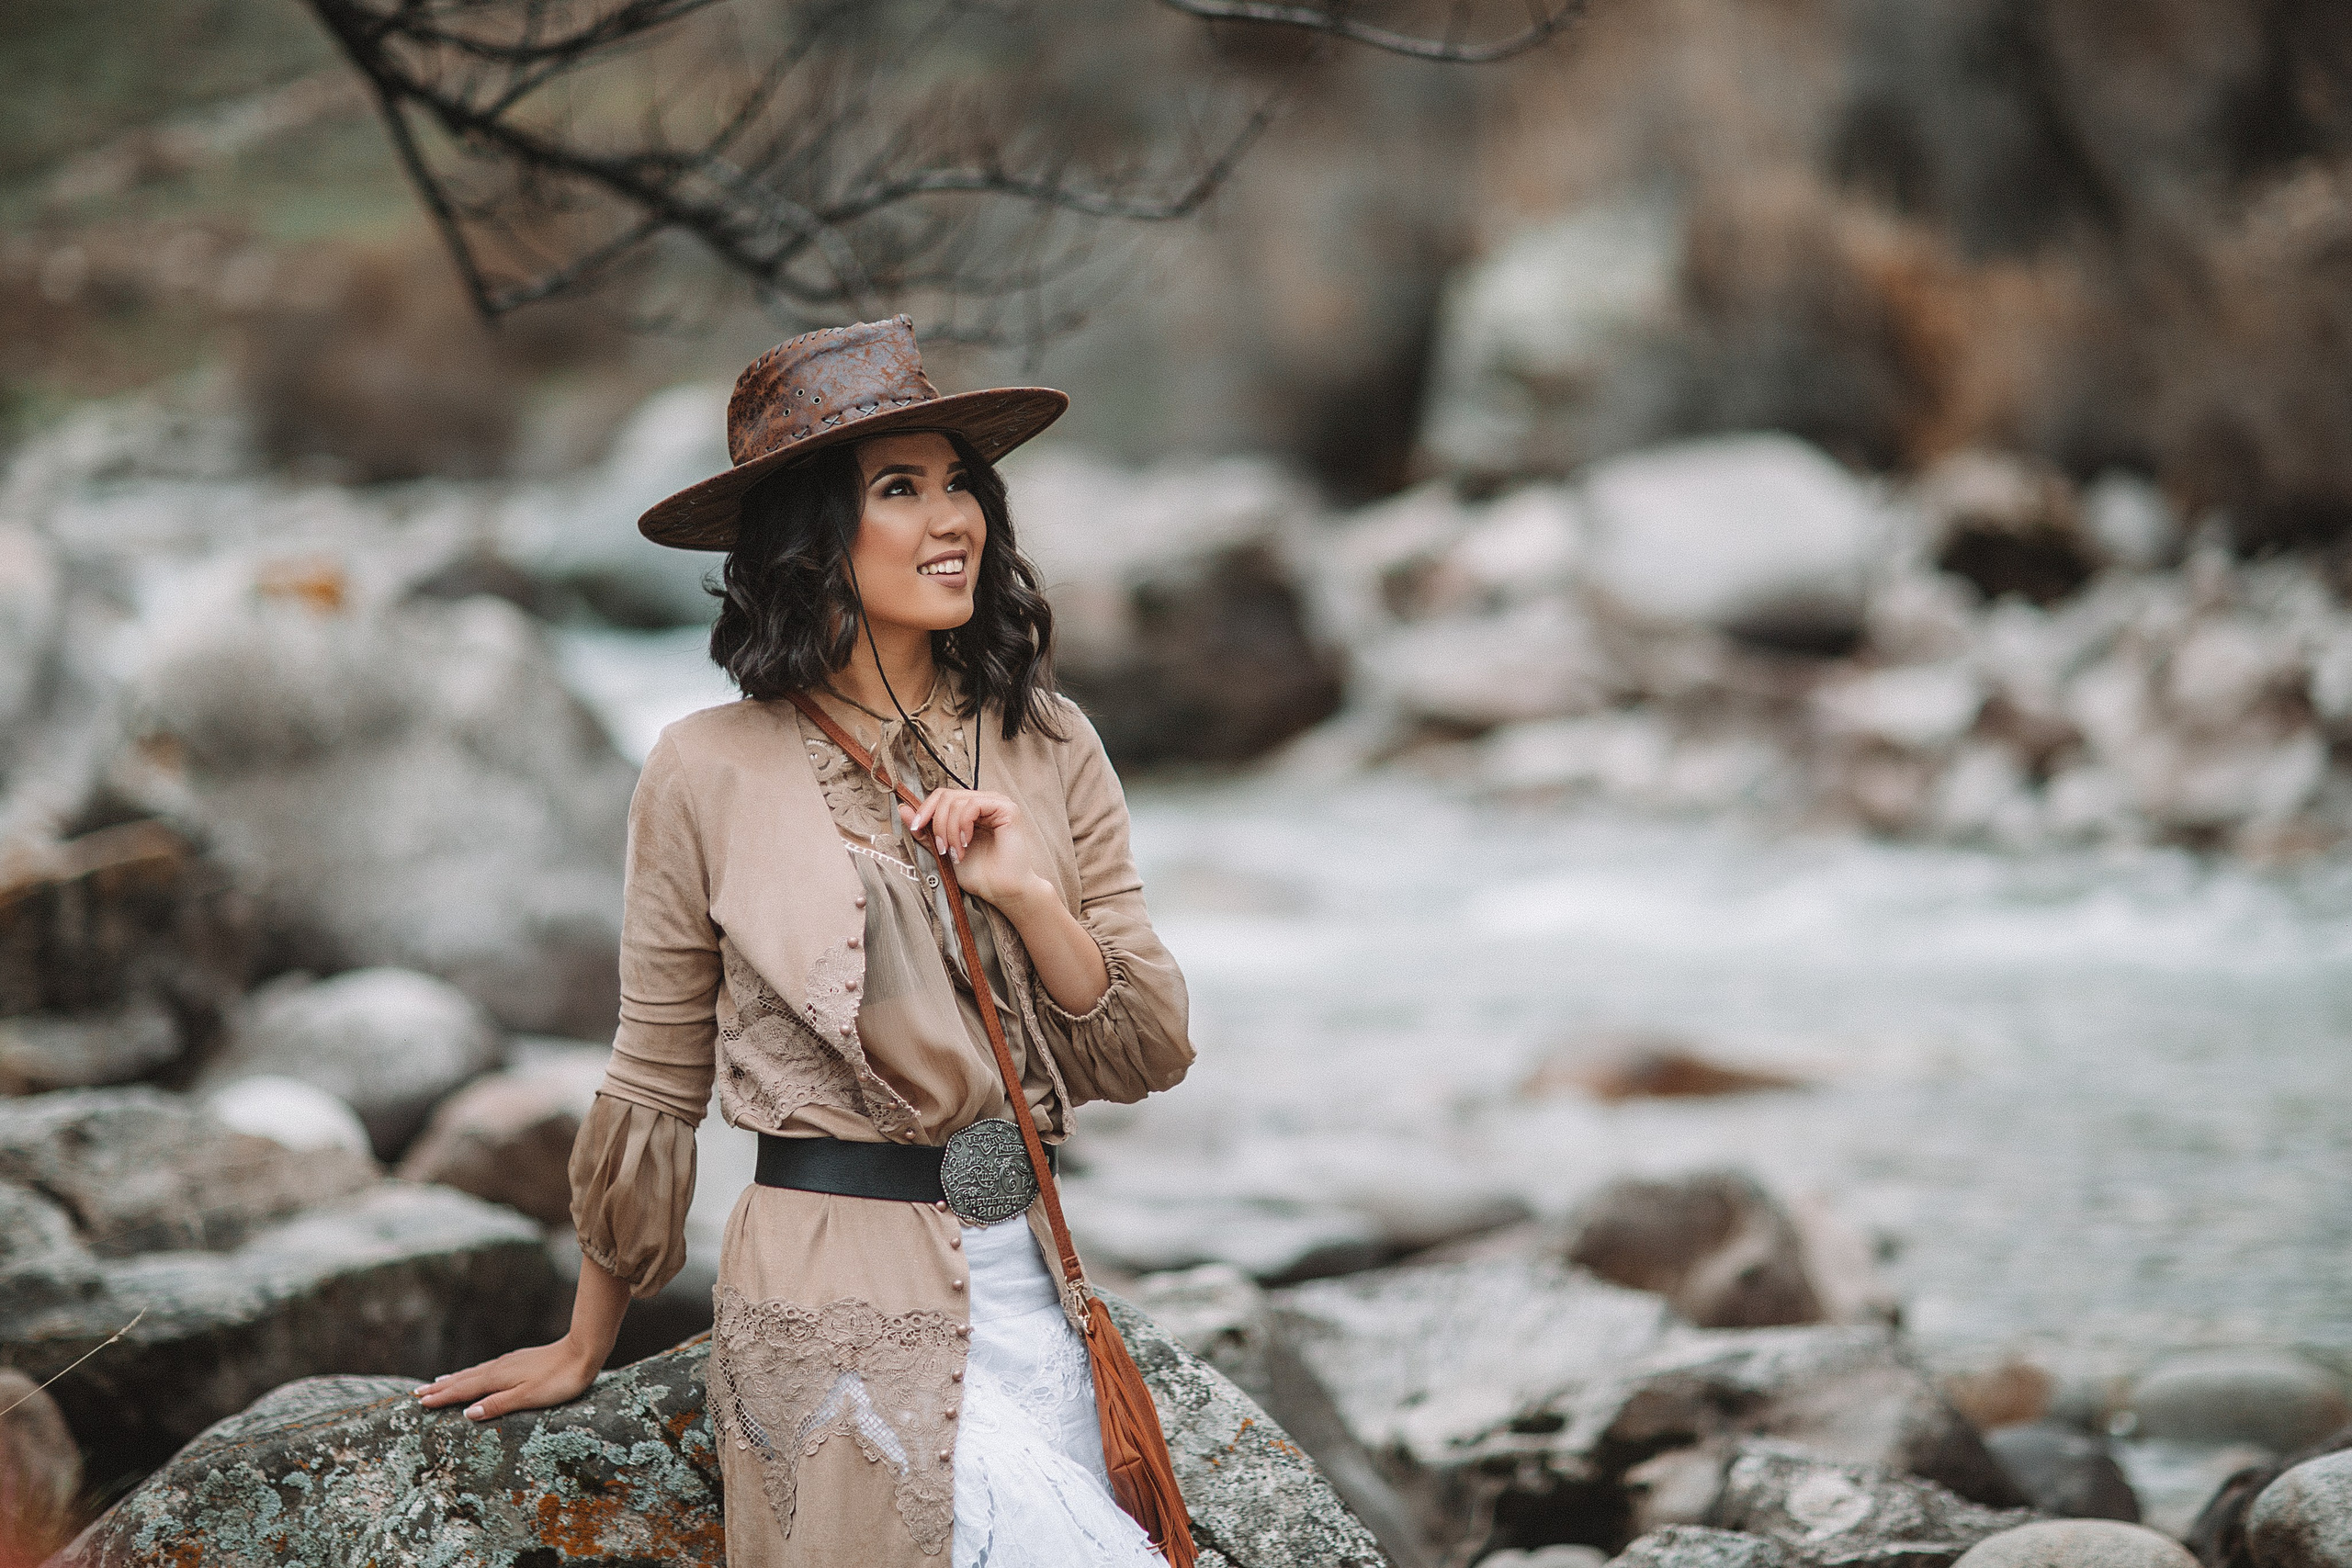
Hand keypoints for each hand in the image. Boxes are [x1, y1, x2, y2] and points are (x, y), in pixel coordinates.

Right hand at [415, 1338, 599, 1420]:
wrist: (584, 1352)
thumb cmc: (559, 1379)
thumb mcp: (528, 1397)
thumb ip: (498, 1405)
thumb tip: (467, 1414)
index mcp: (498, 1378)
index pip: (463, 1391)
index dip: (441, 1397)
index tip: (420, 1403)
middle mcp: (499, 1368)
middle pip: (464, 1380)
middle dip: (441, 1388)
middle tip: (418, 1394)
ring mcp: (509, 1362)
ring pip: (474, 1372)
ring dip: (454, 1379)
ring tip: (437, 1383)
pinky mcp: (519, 1360)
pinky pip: (486, 1368)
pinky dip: (472, 1373)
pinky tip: (476, 1373)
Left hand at [902, 788, 1047, 910]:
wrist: (1002, 891)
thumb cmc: (979, 874)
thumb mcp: (943, 850)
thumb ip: (926, 831)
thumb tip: (903, 809)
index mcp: (971, 810)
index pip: (942, 797)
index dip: (925, 810)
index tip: (916, 829)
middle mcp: (984, 803)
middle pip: (946, 796)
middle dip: (937, 823)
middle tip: (941, 849)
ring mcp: (996, 803)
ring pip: (957, 800)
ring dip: (949, 830)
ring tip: (956, 852)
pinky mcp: (1006, 809)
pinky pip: (973, 805)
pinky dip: (963, 825)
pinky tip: (966, 843)